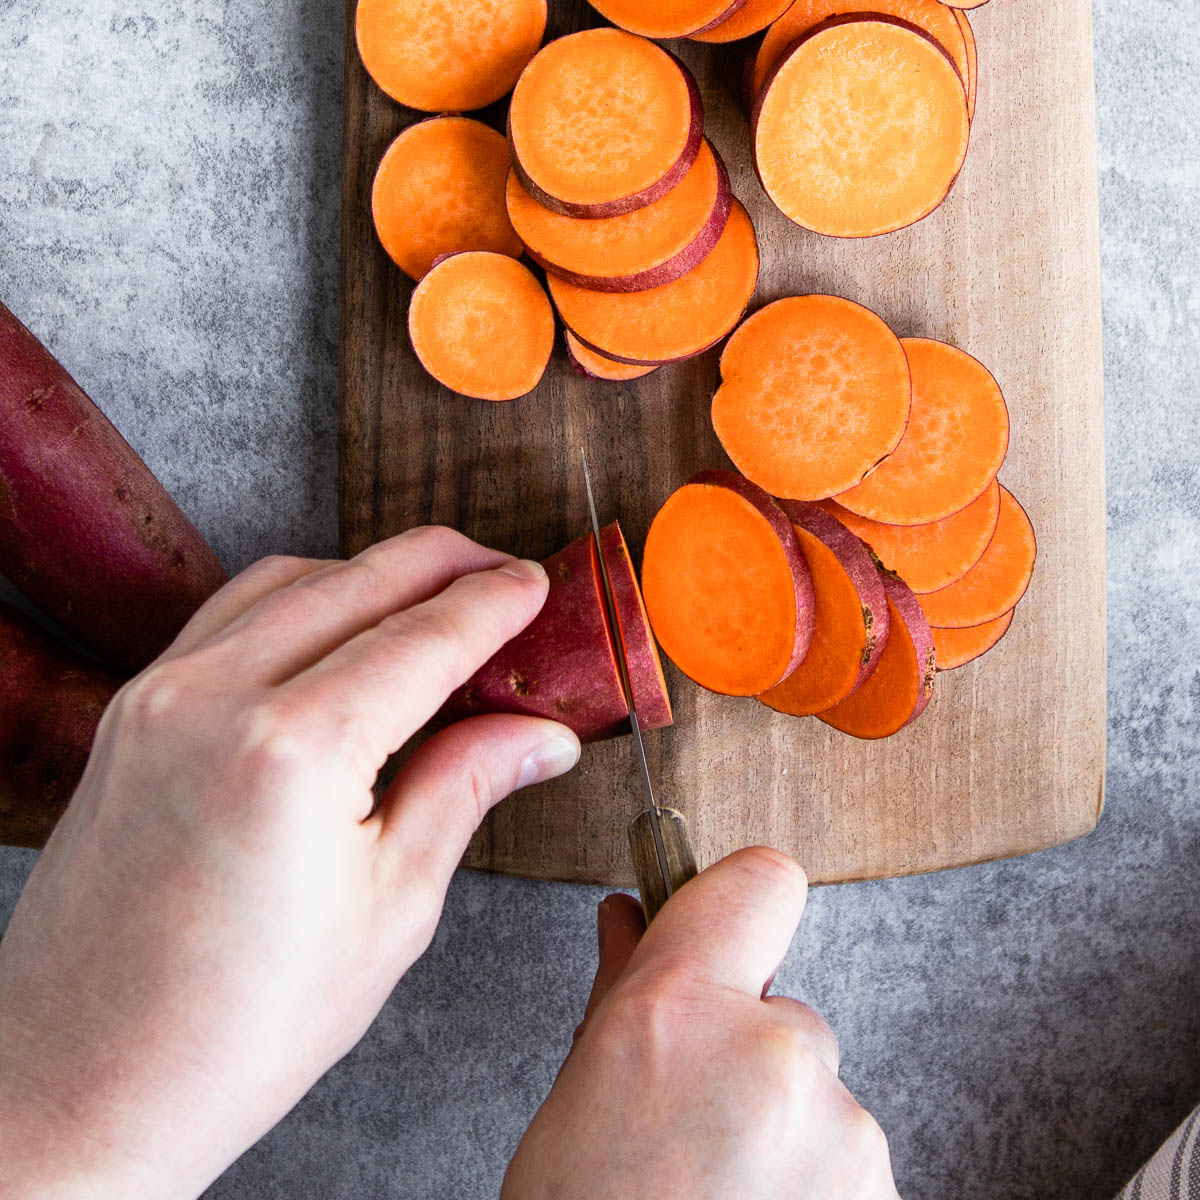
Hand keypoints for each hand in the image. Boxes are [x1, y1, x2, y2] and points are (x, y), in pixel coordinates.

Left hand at [0, 528, 580, 1198]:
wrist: (83, 1085)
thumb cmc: (238, 1026)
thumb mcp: (390, 908)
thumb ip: (465, 787)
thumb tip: (540, 735)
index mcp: (293, 752)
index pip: (422, 640)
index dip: (493, 603)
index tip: (534, 583)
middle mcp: (214, 699)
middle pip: (357, 583)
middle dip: (442, 563)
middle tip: (500, 572)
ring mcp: (158, 697)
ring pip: (289, 582)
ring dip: (370, 574)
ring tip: (432, 598)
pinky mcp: (130, 713)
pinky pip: (228, 615)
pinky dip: (300, 599)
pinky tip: (339, 628)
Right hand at [504, 849, 900, 1199]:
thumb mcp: (580, 1097)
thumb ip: (623, 993)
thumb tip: (631, 920)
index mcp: (681, 1012)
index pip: (761, 880)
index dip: (736, 902)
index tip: (720, 932)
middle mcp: (778, 1053)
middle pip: (784, 1007)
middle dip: (744, 1051)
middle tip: (688, 1123)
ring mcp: (844, 1132)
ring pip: (816, 1088)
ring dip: (778, 1123)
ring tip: (715, 1189)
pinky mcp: (881, 1190)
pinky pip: (843, 1153)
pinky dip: (808, 1178)